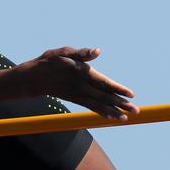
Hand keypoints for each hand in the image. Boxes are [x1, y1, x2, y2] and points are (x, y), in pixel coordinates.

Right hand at [23, 47, 137, 120]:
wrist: (33, 78)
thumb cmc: (49, 61)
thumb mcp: (63, 52)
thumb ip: (81, 53)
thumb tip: (97, 51)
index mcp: (81, 73)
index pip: (103, 82)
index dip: (117, 89)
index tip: (131, 94)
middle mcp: (81, 87)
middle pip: (104, 97)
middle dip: (121, 104)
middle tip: (136, 111)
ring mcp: (78, 95)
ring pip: (98, 105)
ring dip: (113, 112)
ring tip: (126, 118)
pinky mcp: (75, 99)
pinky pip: (90, 107)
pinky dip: (101, 112)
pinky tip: (111, 117)